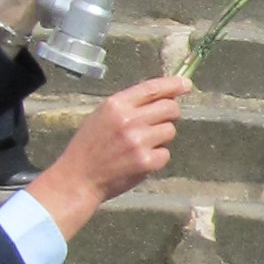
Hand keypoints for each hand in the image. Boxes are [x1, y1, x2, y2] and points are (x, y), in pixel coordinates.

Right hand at [27, 72, 189, 235]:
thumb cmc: (89, 147)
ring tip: (143, 145)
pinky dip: (157, 158)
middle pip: (169, 107)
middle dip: (171, 113)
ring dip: (162, 137)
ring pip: (170, 131)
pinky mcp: (145, 161)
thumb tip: (160, 97)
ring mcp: (139, 141)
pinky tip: (140, 160)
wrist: (78, 178)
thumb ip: (129, 106)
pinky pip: (165, 154)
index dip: (173, 84)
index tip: (185, 84)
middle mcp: (129, 119)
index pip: (152, 88)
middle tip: (163, 121)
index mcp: (116, 105)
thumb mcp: (102, 116)